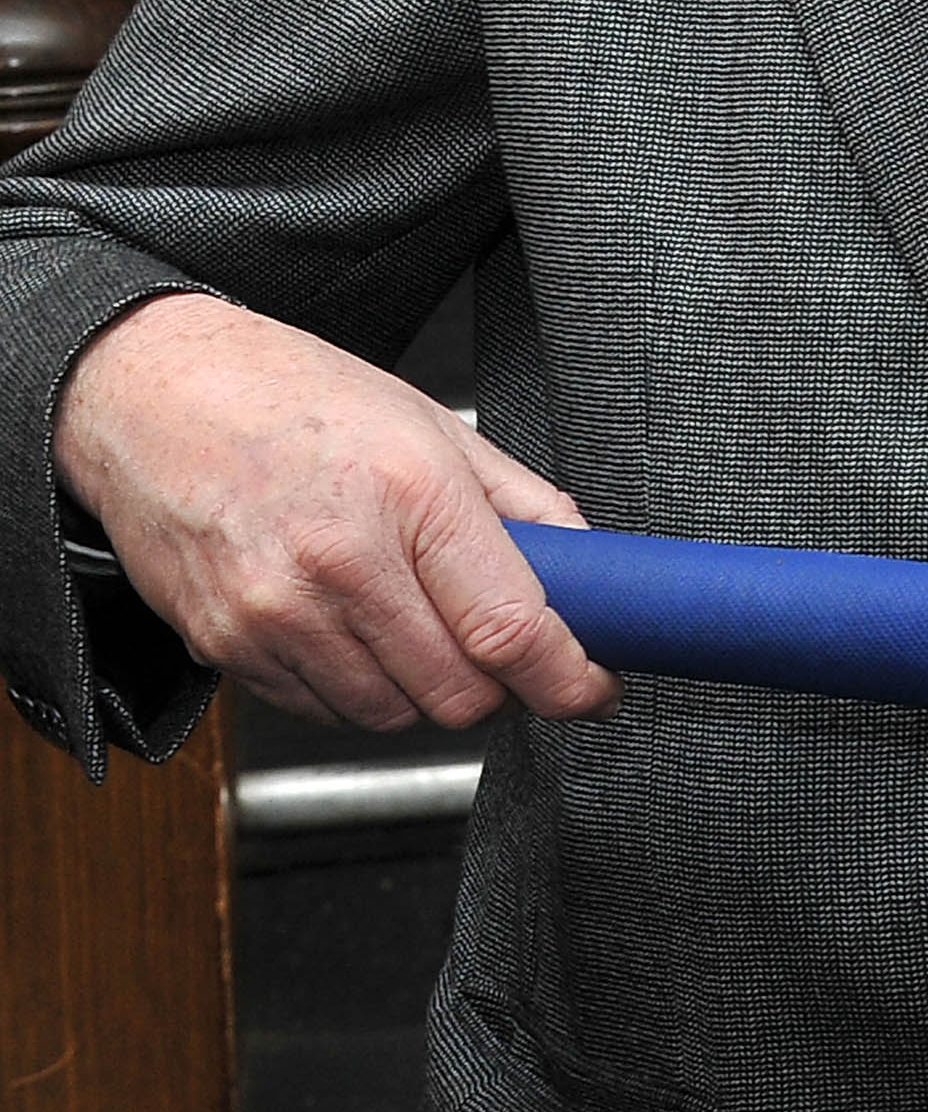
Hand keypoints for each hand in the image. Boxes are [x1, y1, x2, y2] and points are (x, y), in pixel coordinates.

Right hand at [55, 291, 616, 732]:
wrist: (151, 396)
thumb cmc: (293, 399)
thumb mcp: (435, 425)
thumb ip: (524, 505)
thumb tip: (588, 567)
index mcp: (411, 496)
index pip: (511, 630)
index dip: (568, 680)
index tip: (592, 690)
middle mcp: (340, 562)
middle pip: (457, 694)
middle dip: (498, 687)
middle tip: (501, 650)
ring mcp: (274, 613)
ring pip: (392, 715)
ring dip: (425, 691)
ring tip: (416, 624)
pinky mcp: (225, 648)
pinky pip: (322, 709)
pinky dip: (357, 688)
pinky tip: (352, 628)